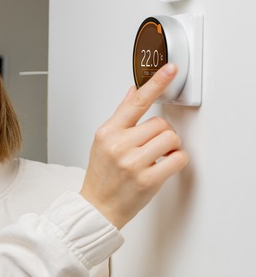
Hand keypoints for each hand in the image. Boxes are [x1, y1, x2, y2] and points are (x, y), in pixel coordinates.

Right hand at [80, 63, 188, 228]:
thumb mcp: (103, 141)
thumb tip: (134, 92)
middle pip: (160, 123)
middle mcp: (119, 145)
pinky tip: (162, 166)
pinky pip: (178, 159)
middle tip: (150, 146)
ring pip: (170, 139)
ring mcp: (133, 163)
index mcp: (108, 132)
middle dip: (161, 134)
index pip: (136, 102)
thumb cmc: (102, 174)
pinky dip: (176, 161)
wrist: (98, 206)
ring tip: (155, 158)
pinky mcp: (147, 180)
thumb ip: (121, 116)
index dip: (156, 83)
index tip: (170, 70)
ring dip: (170, 148)